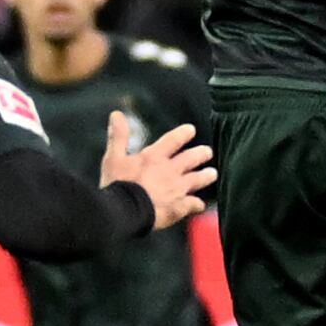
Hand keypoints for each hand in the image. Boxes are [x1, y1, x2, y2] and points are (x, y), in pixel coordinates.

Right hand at [100, 110, 214, 228]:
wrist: (125, 211)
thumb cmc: (118, 185)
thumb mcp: (113, 157)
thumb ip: (118, 136)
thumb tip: (116, 114)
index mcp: (154, 157)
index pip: (173, 140)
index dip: (183, 134)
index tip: (191, 130)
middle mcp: (170, 171)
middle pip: (190, 159)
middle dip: (200, 154)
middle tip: (208, 152)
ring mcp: (177, 190)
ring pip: (196, 180)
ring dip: (205, 176)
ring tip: (212, 174)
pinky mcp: (179, 208)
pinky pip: (192, 205)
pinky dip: (197, 204)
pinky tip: (200, 205)